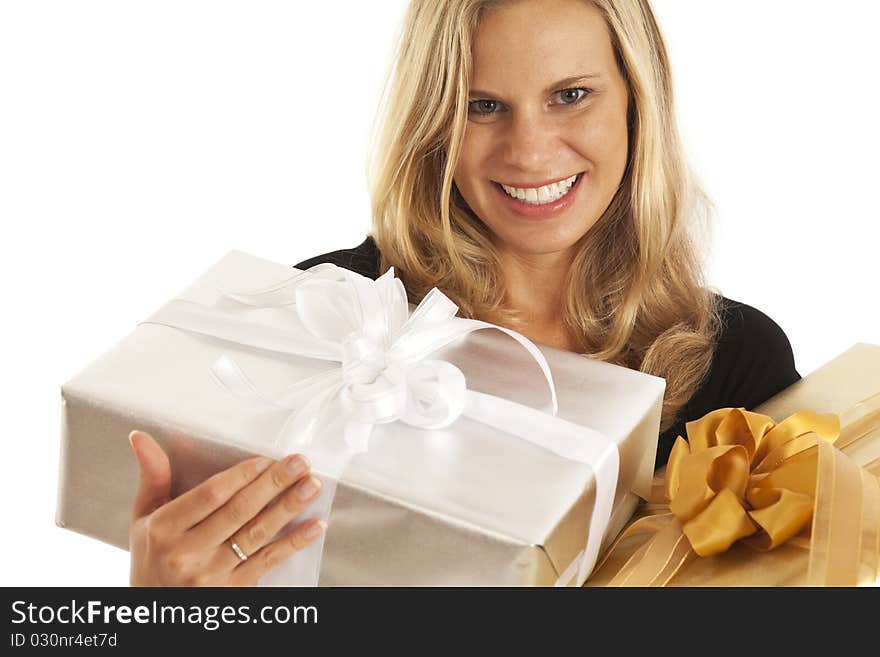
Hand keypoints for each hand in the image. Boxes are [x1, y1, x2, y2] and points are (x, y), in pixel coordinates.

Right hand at [128, 430, 324, 585]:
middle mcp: (187, 552)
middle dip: (273, 484)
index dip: (240, 476)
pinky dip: (294, 543)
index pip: (209, 496)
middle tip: (300, 463)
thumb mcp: (144, 517)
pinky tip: (315, 526)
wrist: (155, 610)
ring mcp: (211, 574)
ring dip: (288, 509)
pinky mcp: (233, 589)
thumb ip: (153, 476)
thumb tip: (140, 436)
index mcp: (164, 529)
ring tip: (311, 486)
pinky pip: (268, 562)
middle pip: (238, 512)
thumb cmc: (151, 555)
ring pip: (256, 536)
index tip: (265, 459)